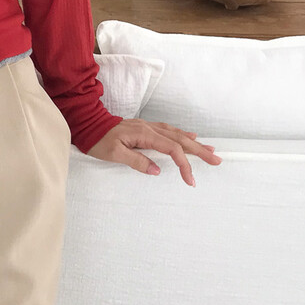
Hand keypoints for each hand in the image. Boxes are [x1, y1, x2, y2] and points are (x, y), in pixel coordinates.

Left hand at [87, 118, 221, 185]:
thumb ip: (136, 161)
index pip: (172, 149)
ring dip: (194, 143)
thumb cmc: (99, 140)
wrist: (88, 124)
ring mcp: (148, 127)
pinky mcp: (145, 128)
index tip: (190, 180)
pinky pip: (169, 131)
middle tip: (216, 160)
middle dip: (199, 151)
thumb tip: (157, 170)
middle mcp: (149, 128)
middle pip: (180, 140)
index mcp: (144, 134)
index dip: (184, 164)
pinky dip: (181, 135)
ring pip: (176, 134)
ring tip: (209, 150)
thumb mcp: (114, 154)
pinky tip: (189, 136)